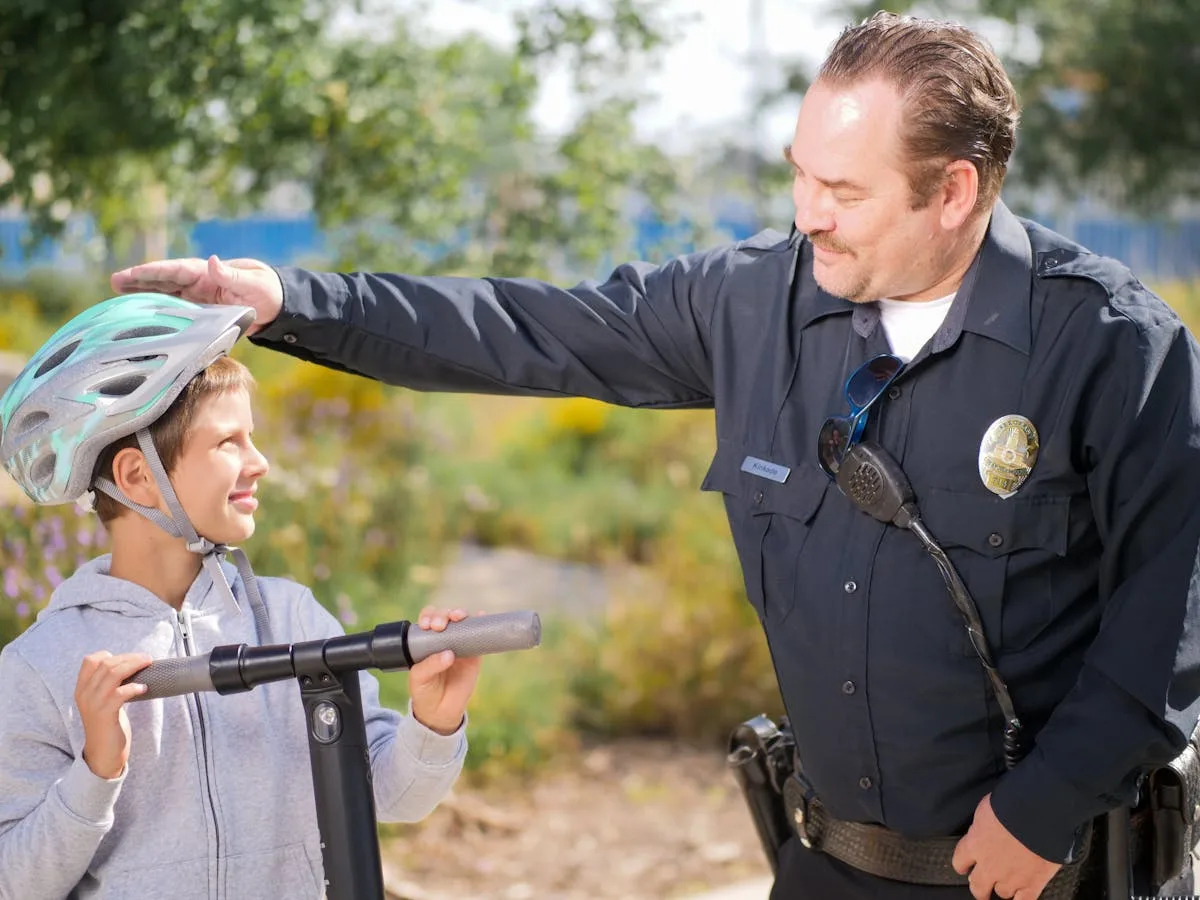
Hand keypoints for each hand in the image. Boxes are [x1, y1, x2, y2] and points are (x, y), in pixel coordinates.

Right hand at [75, 651, 150, 779]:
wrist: (103, 753)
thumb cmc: (108, 724)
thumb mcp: (103, 700)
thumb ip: (109, 684)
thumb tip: (133, 665)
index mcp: (82, 688)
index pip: (90, 661)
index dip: (110, 655)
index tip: (127, 658)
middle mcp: (84, 694)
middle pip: (106, 664)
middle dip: (129, 657)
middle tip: (147, 658)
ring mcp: (93, 704)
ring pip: (113, 674)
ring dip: (134, 665)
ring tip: (148, 665)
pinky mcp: (105, 714)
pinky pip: (120, 693)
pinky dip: (134, 687)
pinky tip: (144, 688)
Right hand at [110, 255, 283, 334]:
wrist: (278, 305)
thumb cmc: (267, 290)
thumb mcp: (253, 282)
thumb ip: (232, 274)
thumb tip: (213, 261)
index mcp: (206, 273)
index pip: (174, 271)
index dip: (152, 272)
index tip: (131, 274)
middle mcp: (198, 283)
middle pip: (163, 281)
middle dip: (139, 280)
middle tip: (114, 282)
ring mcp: (197, 297)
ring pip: (165, 295)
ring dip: (143, 295)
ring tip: (118, 295)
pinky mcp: (200, 312)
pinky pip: (176, 312)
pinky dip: (159, 313)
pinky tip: (143, 318)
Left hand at [408, 607, 482, 735]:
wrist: (440, 712)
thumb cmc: (424, 691)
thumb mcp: (419, 678)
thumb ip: (430, 665)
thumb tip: (449, 654)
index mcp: (426, 641)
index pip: (428, 620)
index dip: (428, 616)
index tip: (427, 625)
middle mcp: (444, 639)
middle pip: (445, 617)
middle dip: (443, 615)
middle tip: (440, 626)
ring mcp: (460, 645)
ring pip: (462, 622)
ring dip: (460, 614)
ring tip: (458, 617)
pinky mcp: (474, 655)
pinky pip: (479, 637)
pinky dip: (481, 623)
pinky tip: (481, 615)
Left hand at [952, 794, 1060, 898]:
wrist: (1038, 814)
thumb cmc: (1011, 804)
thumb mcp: (986, 809)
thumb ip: (982, 826)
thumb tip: (984, 829)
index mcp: (974, 844)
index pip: (960, 861)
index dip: (963, 865)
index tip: (966, 867)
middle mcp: (989, 865)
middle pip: (977, 886)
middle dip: (980, 887)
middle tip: (983, 887)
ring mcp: (1010, 878)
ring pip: (1002, 894)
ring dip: (1003, 889)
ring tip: (1008, 885)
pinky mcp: (1032, 884)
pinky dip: (1022, 899)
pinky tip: (1022, 896)